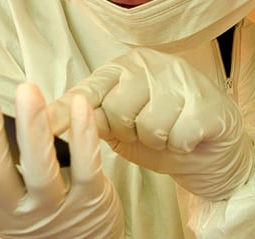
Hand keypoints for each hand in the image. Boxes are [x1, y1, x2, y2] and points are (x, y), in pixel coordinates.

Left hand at [47, 48, 254, 200]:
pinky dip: (181, 145)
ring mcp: (182, 80)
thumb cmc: (164, 140)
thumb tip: (50, 129)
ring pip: (149, 123)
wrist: (212, 156)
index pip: (89, 90)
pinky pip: (177, 133)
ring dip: (157, 140)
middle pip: (117, 107)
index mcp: (124, 70)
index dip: (66, 112)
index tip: (43, 128)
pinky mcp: (207, 103)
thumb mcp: (120, 132)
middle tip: (146, 132)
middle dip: (128, 131)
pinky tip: (189, 138)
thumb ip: (93, 123)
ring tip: (169, 135)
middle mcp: (152, 66)